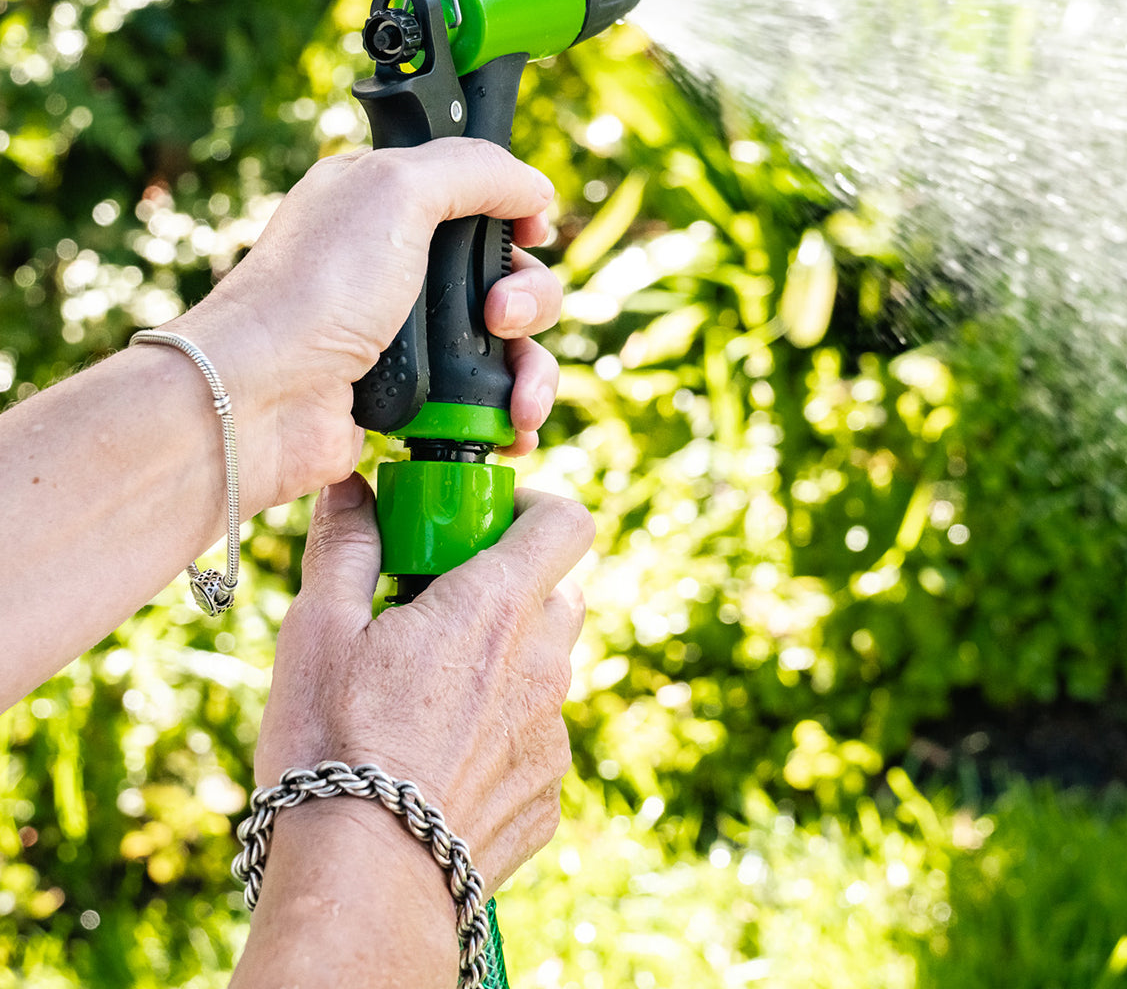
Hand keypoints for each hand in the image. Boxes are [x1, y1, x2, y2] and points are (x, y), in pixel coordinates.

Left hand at [168, 140, 561, 511]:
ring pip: (508, 341)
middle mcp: (400, 265)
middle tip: (499, 315)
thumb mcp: (394, 188)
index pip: (476, 194)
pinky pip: (488, 397)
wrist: (266, 398)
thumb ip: (473, 169)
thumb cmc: (316, 288)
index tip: (529, 232)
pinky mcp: (417, 393)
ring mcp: (410, 333)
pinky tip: (515, 424)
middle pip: (506, 272)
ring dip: (531, 366)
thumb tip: (536, 188)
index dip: (515, 212)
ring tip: (518, 394)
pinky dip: (511, 410)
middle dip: (528, 297)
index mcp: (387, 202)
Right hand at [254, 474, 592, 892]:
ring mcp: (552, 732)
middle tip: (447, 605)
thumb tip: (351, 488)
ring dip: (509, 659)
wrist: (363, 879)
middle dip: (514, 586)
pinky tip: (444, 755)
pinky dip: (505, 728)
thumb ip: (347, 547)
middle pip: (560, 593)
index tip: (488, 521)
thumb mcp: (319, 630)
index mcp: (496, 608)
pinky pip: (539, 736)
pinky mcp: (548, 791)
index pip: (565, 521)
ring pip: (549, 666)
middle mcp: (543, 663)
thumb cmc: (333, 744)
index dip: (534, 508)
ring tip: (435, 688)